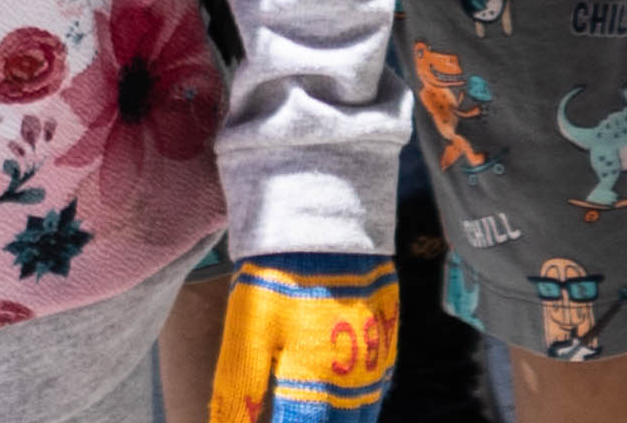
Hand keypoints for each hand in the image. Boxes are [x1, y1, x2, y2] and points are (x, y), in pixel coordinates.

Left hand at [206, 250, 397, 420]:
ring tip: (323, 419)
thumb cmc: (278, 280)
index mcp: (313, 381)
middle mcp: (351, 379)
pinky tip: (350, 406)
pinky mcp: (388, 339)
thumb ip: (238, 392)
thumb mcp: (248, 333)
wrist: (327, 222)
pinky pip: (380, 388)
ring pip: (364, 416)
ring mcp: (375, 360)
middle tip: (298, 418)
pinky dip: (364, 406)